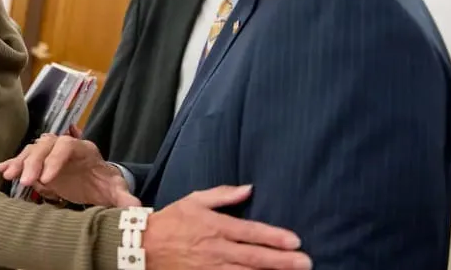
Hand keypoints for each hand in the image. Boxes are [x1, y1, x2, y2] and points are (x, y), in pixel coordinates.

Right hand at [0, 131, 138, 206]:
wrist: (96, 180)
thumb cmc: (104, 183)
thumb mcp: (115, 189)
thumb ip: (124, 197)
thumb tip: (136, 208)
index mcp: (84, 150)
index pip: (67, 146)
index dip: (55, 159)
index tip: (47, 179)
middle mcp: (65, 147)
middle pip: (46, 145)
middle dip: (34, 161)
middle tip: (25, 181)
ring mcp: (50, 153)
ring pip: (33, 150)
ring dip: (21, 161)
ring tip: (9, 175)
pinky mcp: (40, 163)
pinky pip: (25, 158)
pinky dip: (14, 163)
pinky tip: (3, 169)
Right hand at [144, 185, 311, 269]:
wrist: (145, 247)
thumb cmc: (172, 221)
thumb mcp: (195, 200)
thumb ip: (223, 194)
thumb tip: (249, 189)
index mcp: (215, 227)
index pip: (250, 232)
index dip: (273, 237)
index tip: (294, 240)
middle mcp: (216, 250)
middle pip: (254, 257)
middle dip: (282, 261)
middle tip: (306, 262)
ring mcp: (211, 269)